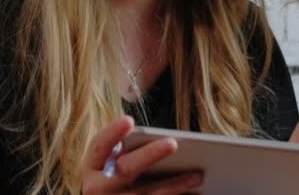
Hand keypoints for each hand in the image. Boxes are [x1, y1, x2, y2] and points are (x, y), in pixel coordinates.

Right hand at [81, 116, 203, 193]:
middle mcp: (98, 188)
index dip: (112, 133)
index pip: (99, 146)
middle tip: (173, 143)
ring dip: (174, 185)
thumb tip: (164, 140)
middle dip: (149, 155)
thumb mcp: (112, 163)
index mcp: (92, 166)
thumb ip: (128, 150)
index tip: (128, 120)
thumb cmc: (116, 176)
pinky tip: (195, 194)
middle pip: (125, 170)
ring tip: (198, 175)